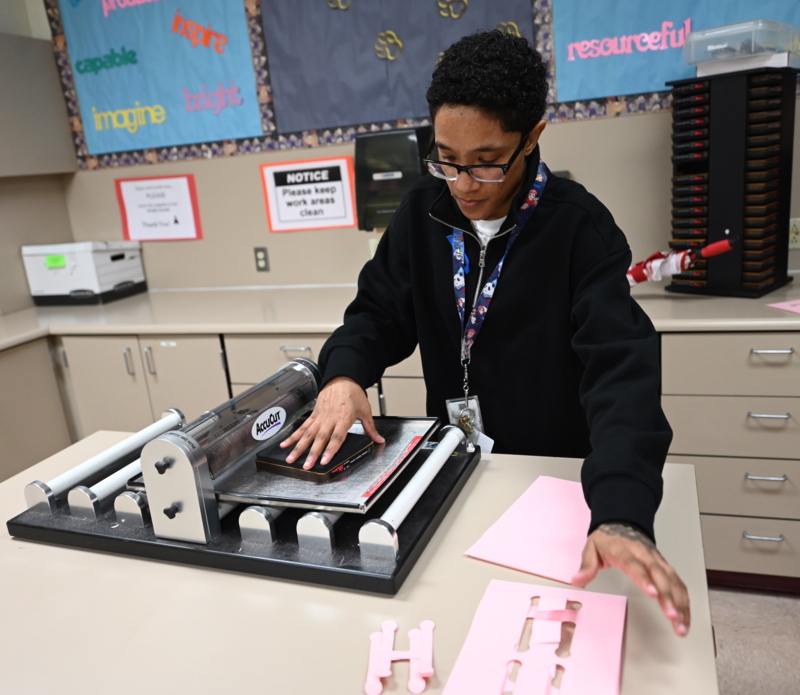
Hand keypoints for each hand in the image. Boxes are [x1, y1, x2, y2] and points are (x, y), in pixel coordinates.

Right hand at [279, 376, 384, 468]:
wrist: (342, 377)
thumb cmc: (354, 393)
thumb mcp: (365, 410)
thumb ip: (370, 427)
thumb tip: (379, 440)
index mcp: (344, 418)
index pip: (337, 437)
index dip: (330, 449)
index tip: (324, 460)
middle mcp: (330, 418)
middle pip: (320, 438)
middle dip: (312, 453)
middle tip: (307, 466)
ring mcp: (320, 417)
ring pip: (308, 434)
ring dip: (299, 447)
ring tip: (291, 459)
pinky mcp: (314, 414)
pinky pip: (303, 427)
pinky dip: (293, 436)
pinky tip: (285, 444)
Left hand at [571, 522, 690, 636]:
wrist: (621, 521)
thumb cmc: (607, 538)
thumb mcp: (591, 547)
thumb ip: (587, 565)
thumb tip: (577, 580)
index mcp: (624, 551)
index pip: (635, 565)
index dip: (645, 579)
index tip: (653, 593)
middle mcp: (644, 555)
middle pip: (660, 576)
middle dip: (669, 597)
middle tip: (673, 617)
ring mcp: (657, 561)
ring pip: (673, 581)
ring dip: (680, 603)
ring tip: (681, 625)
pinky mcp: (664, 566)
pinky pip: (678, 583)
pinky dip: (683, 600)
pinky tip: (685, 617)